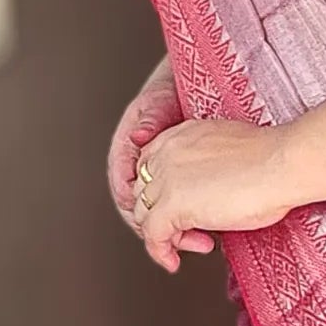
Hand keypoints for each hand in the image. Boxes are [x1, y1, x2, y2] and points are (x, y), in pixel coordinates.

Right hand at [106, 54, 183, 228]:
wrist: (196, 81)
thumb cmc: (173, 89)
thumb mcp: (159, 103)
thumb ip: (149, 121)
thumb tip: (137, 138)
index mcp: (127, 144)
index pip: (122, 184)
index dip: (136, 209)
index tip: (154, 226)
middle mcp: (138, 159)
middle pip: (136, 204)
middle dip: (155, 227)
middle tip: (176, 244)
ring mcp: (155, 166)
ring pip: (156, 207)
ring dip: (171, 226)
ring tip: (197, 237)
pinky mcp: (174, 172)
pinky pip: (172, 200)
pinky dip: (185, 214)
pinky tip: (204, 224)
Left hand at [131, 116, 298, 271]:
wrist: (283, 164)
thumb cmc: (273, 159)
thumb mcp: (229, 154)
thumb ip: (209, 167)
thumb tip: (211, 189)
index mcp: (180, 135)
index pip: (151, 167)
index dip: (163, 192)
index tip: (182, 207)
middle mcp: (167, 153)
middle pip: (145, 192)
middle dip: (166, 214)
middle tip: (194, 229)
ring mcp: (166, 178)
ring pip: (145, 215)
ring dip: (169, 234)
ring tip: (196, 242)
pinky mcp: (172, 205)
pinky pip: (152, 236)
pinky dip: (160, 252)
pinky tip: (173, 262)